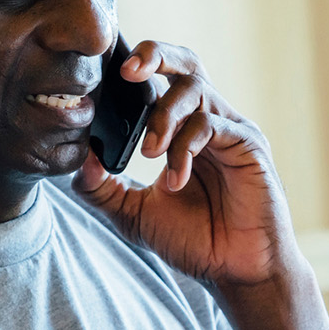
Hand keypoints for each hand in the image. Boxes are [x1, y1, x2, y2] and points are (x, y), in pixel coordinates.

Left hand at [71, 41, 293, 287]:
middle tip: (125, 71)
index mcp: (183, 130)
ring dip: (164, 116)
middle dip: (155, 55)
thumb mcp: (134, 215)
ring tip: (147, 153)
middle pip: (185, 64)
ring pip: (196, 89)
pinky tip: (175, 180)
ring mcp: (232, 131)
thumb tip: (79, 159)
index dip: (133, 70)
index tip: (101, 76)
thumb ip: (103, 189)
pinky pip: (213, 126)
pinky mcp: (249, 146)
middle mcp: (209, 121)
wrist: (237, 274)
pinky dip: (186, 147)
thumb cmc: (195, 242)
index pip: (159, 81)